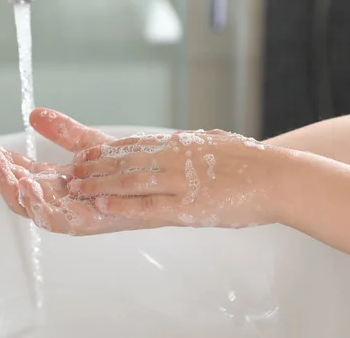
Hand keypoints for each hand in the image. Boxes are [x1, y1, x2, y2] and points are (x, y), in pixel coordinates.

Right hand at [0, 108, 152, 234]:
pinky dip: (37, 204)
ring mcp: (68, 212)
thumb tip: (33, 113)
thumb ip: (63, 132)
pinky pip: (53, 219)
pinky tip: (27, 184)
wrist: (163, 182)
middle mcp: (57, 198)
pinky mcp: (84, 223)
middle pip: (14, 186)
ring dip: (9, 184)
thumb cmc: (130, 168)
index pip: (16, 167)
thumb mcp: (91, 144)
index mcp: (55, 180)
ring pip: (27, 204)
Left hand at [68, 130, 286, 228]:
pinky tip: (103, 204)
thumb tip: (182, 143)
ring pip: (129, 181)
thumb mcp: (214, 144)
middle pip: (124, 161)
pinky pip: (148, 205)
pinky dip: (123, 204)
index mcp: (179, 144)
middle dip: (95, 167)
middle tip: (72, 171)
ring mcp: (178, 182)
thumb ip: (193, 145)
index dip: (105, 152)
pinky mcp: (187, 206)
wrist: (276, 177)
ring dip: (99, 184)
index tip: (85, 155)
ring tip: (77, 187)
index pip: (133, 145)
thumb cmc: (249, 162)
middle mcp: (173, 159)